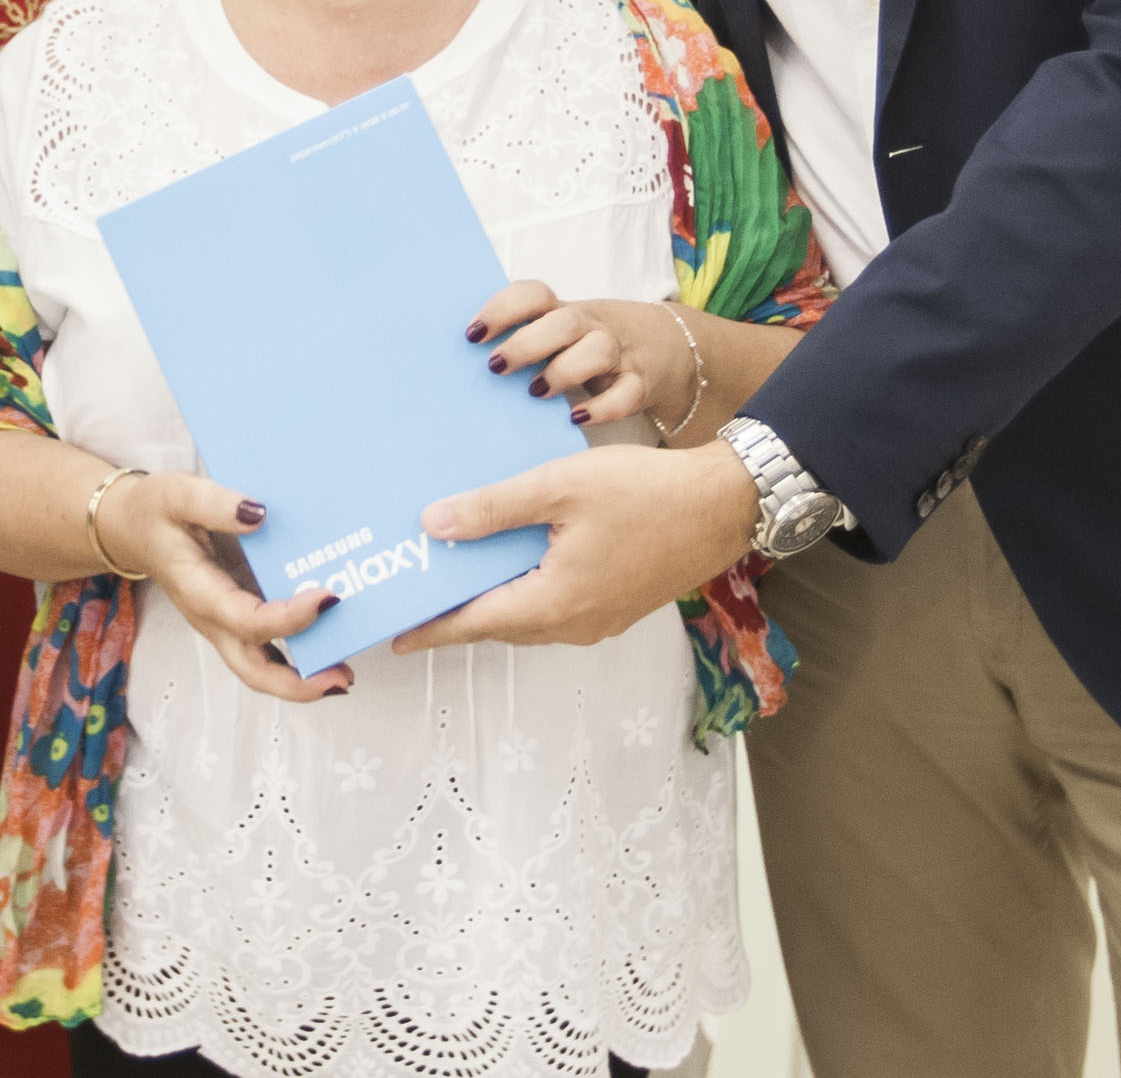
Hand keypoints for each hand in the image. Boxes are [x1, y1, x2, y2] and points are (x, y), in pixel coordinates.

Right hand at [101, 469, 356, 702]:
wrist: (131, 526)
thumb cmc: (155, 510)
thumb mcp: (177, 494)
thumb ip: (214, 503)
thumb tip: (258, 513)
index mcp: (200, 593)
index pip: (248, 620)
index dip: (290, 618)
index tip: (329, 597)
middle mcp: (214, 619)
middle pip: (255, 671)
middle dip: (299, 684)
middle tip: (343, 678)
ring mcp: (226, 623)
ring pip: (262, 669)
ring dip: (303, 679)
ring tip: (346, 674)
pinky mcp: (237, 616)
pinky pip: (268, 647)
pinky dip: (299, 655)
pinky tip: (331, 641)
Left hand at [390, 440, 757, 653]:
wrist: (725, 505)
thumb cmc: (646, 491)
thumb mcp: (559, 487)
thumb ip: (493, 509)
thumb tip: (434, 525)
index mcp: (553, 603)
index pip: (474, 624)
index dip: (432, 628)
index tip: (395, 634)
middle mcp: (574, 625)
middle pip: (500, 625)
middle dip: (459, 614)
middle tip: (420, 595)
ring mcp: (600, 620)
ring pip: (530, 618)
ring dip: (495, 601)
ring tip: (460, 576)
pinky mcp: (618, 607)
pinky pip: (557, 609)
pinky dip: (528, 593)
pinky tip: (518, 560)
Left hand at [466, 280, 688, 432]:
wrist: (666, 345)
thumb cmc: (587, 344)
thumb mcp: (558, 332)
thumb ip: (521, 341)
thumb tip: (457, 366)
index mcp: (562, 312)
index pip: (534, 294)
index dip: (502, 309)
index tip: (472, 334)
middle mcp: (590, 327)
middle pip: (564, 322)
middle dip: (527, 343)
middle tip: (495, 366)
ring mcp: (619, 353)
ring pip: (597, 350)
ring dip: (564, 370)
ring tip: (537, 392)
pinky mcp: (640, 383)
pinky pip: (627, 392)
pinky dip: (603, 407)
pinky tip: (577, 418)